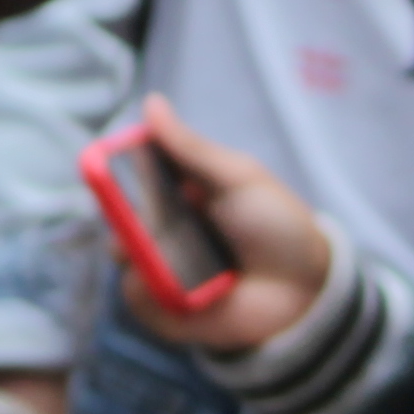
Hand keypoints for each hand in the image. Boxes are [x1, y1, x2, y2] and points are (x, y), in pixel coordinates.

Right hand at [110, 97, 339, 357]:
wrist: (309, 289)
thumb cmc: (279, 225)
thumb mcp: (237, 178)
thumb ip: (190, 147)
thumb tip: (151, 102)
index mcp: (182, 193)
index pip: (133, 176)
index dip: (114, 170)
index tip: (104, 166)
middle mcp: (168, 229)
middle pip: (120, 215)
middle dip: (117, 212)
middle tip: (133, 212)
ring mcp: (167, 270)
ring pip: (123, 256)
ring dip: (130, 251)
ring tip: (153, 252)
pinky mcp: (170, 310)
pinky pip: (138, 300)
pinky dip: (144, 292)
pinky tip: (165, 285)